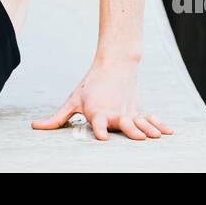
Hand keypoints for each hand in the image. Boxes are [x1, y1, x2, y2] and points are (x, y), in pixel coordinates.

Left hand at [31, 60, 173, 140]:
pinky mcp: (138, 111)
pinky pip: (151, 119)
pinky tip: (170, 133)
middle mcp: (115, 114)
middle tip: (140, 139)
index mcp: (97, 112)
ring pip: (141, 122)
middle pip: (124, 123)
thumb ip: (57, 118)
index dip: (98, 130)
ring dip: (149, 129)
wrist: (113, 65)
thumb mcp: (72, 100)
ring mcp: (128, 112)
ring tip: (158, 137)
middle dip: (132, 131)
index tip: (101, 136)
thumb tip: (35, 127)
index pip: (97, 122)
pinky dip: (161, 125)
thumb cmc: (89, 86)